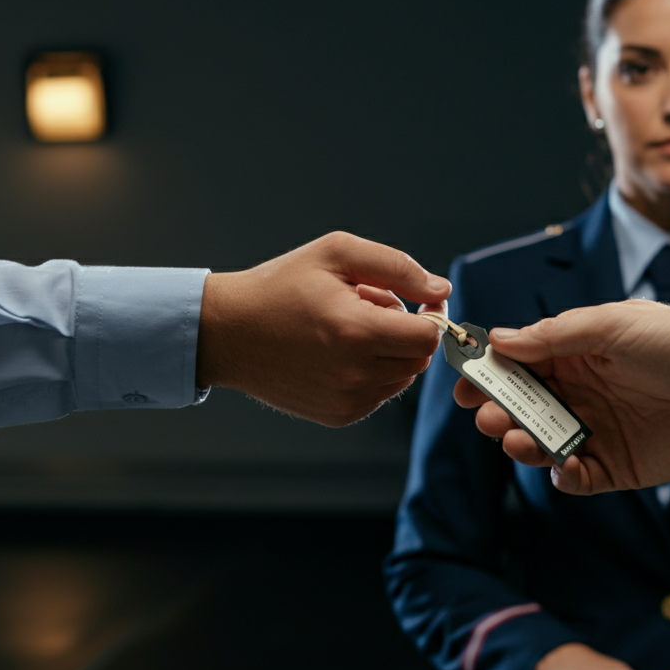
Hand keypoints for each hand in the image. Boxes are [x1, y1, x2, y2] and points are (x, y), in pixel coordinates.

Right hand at [195, 231, 449, 425]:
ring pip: (402, 377)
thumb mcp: (337, 254)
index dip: (430, 315)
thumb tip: (441, 290)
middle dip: (406, 331)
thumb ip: (397, 268)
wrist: (229, 332)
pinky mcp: (339, 415)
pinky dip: (372, 373)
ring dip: (390, 353)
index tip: (416, 301)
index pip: (428, 336)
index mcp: (355, 331)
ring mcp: (347, 400)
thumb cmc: (280, 287)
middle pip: (419, 358)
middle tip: (369, 307)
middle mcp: (354, 373)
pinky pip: (380, 394)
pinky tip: (340, 353)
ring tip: (350, 329)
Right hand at [453, 299, 669, 493]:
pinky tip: (564, 466)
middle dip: (495, 411)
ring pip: (539, 442)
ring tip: (516, 440)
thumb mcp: (612, 326)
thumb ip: (554, 336)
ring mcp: (593, 430)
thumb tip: (499, 338)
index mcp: (574, 354)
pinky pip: (575, 476)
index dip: (487, 373)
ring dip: (520, 443)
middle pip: (520, 406)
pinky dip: (563, 475)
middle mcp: (577, 392)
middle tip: (485, 416)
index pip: (517, 364)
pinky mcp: (614, 465)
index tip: (463, 382)